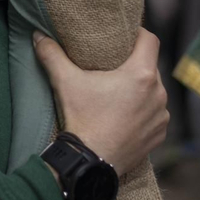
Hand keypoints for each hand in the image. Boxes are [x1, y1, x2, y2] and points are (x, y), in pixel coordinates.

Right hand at [33, 28, 167, 175]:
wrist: (89, 164)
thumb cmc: (82, 120)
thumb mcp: (65, 82)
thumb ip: (52, 54)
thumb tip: (38, 35)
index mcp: (141, 74)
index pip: (150, 40)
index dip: (139, 34)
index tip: (126, 37)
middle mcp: (158, 93)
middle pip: (150, 67)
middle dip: (134, 66)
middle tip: (114, 68)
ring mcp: (161, 116)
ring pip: (154, 93)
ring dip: (141, 91)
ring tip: (119, 95)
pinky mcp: (159, 134)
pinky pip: (155, 116)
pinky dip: (144, 113)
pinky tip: (126, 117)